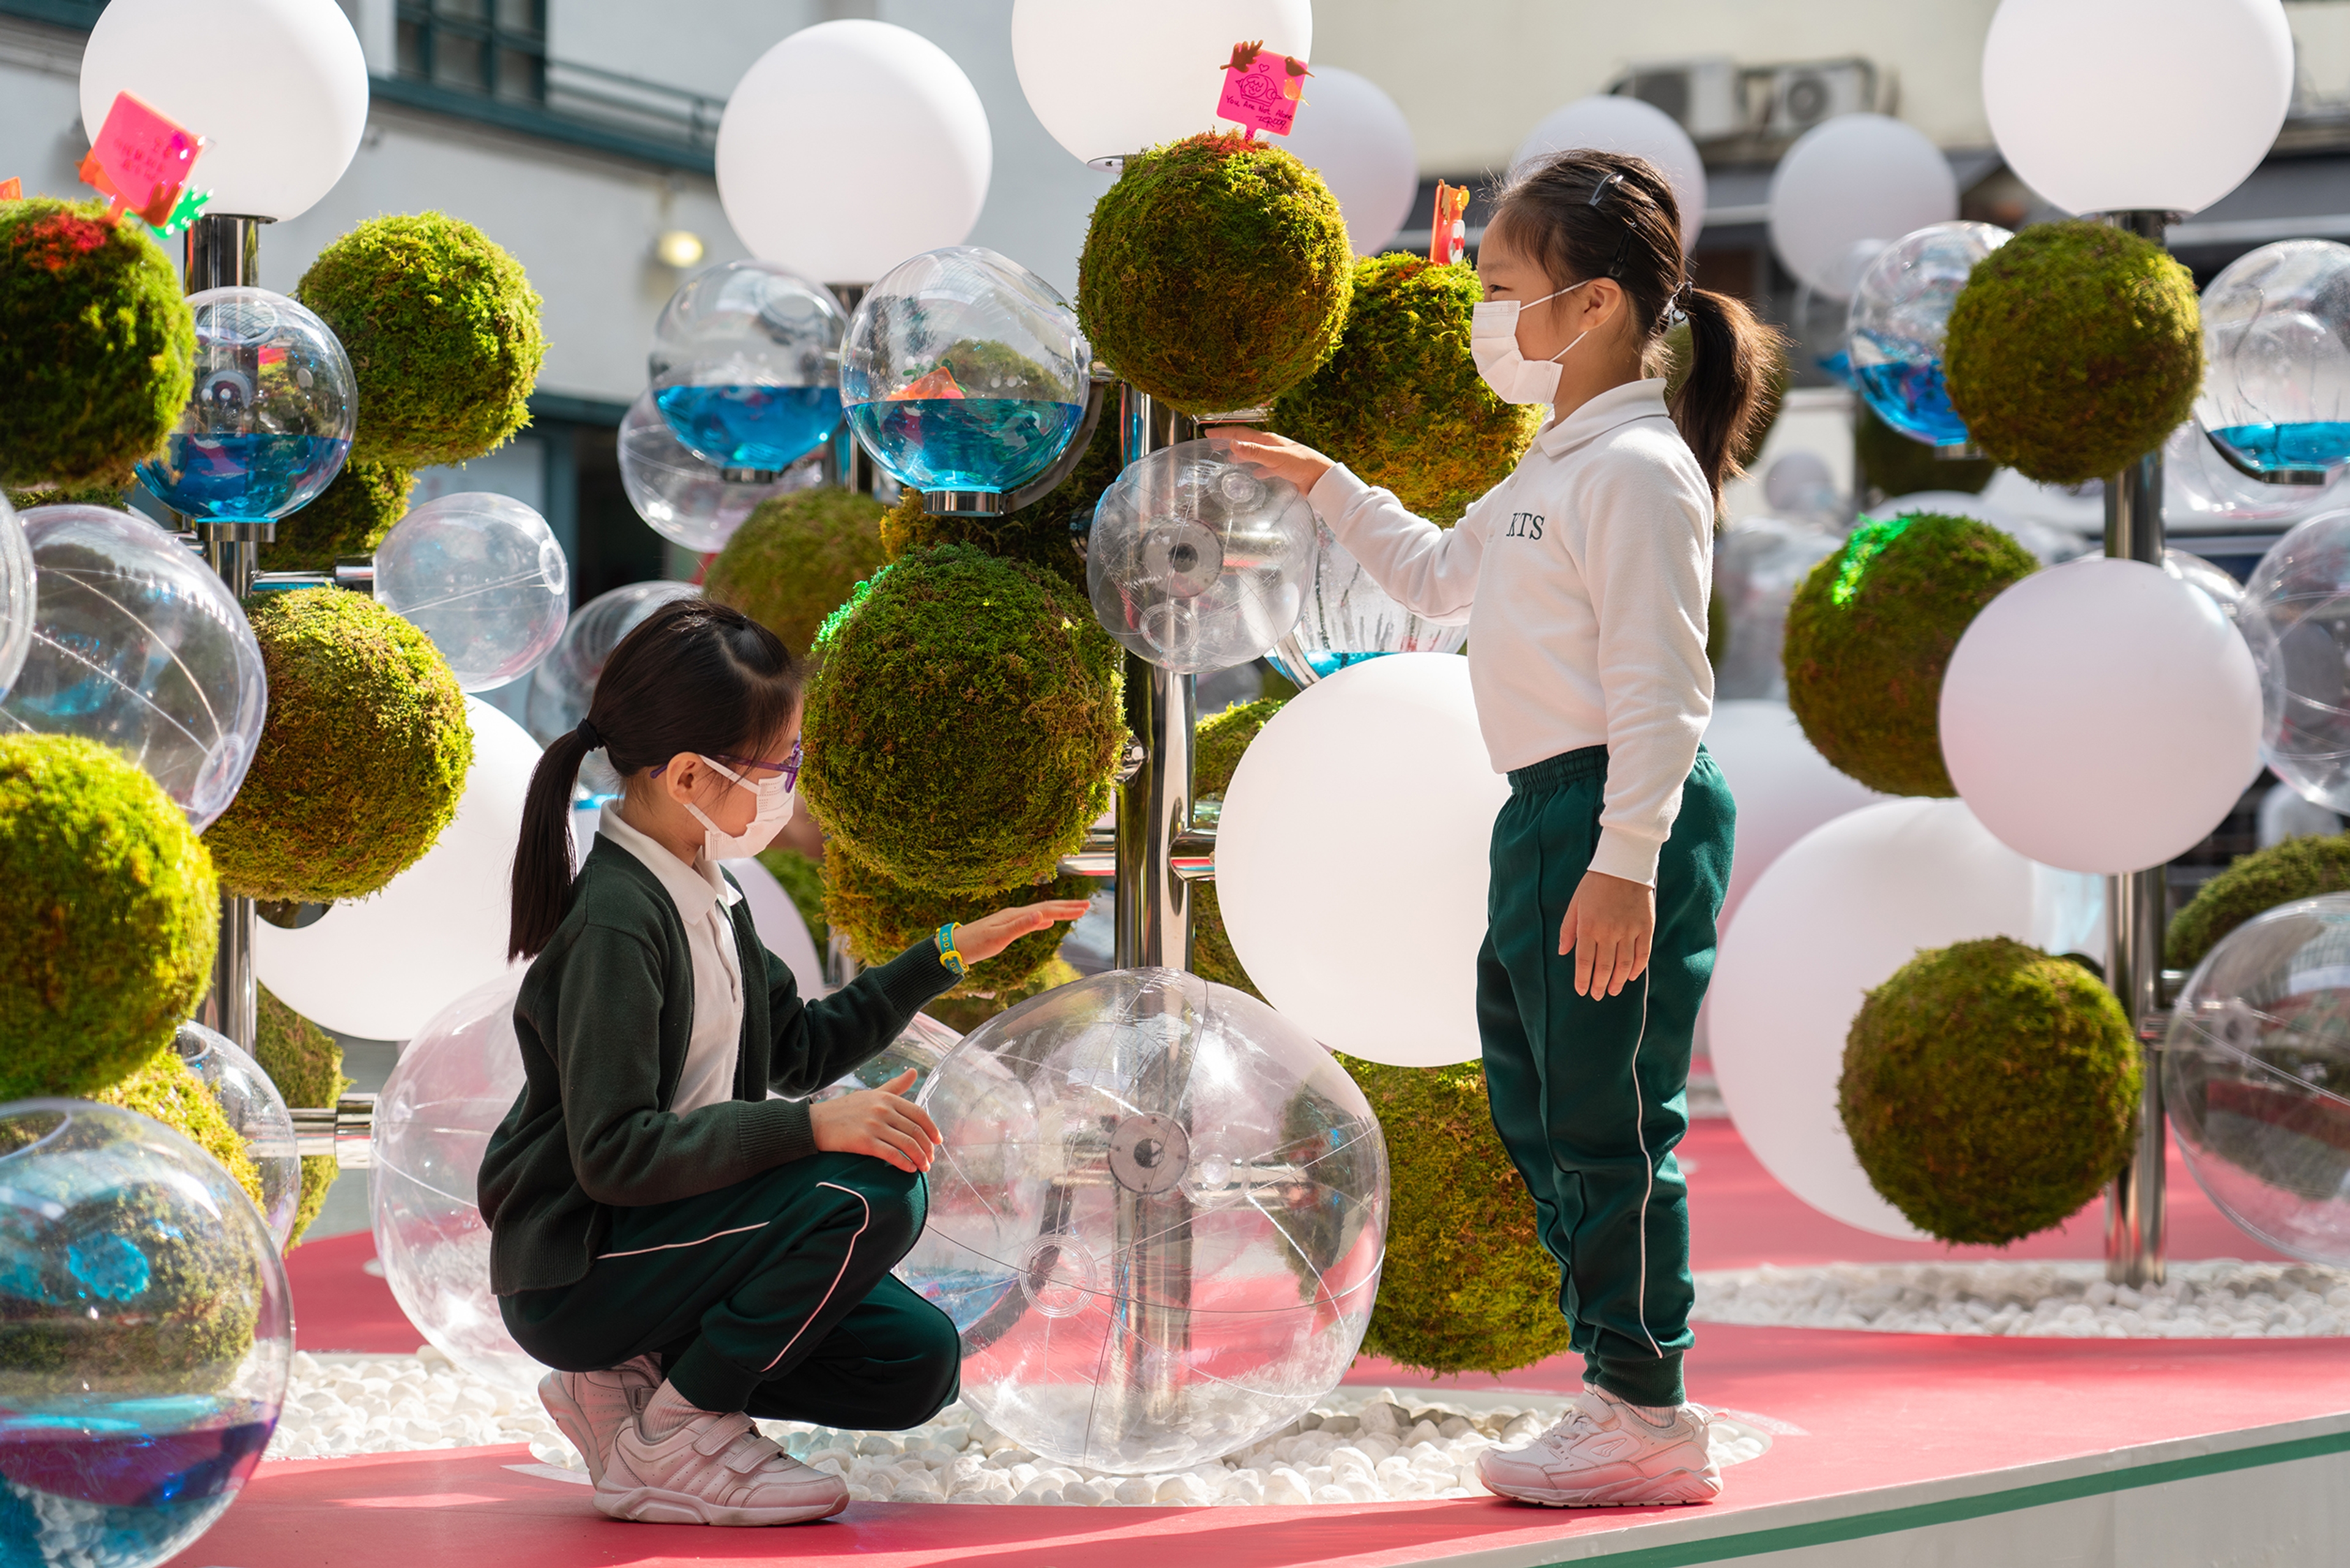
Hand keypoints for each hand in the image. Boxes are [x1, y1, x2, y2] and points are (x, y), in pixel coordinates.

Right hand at [810, 1068, 939, 1172]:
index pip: (919, 1114)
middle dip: (927, 1148)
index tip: (938, 1141)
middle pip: (915, 1131)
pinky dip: (904, 1163)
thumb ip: (895, 1086)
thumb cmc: (845, 1110)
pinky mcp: (863, 1141)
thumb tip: (914, 1072)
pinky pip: (891, 1154)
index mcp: (887, 1098)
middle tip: (931, 1159)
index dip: (932, 1129)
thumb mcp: (872, 1093)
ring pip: (907, 1144)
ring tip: (923, 1168)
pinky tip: (909, 1170)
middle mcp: (883, 1109)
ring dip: (919, 1158)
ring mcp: (873, 1125)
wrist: (815, 1123)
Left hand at [952, 899, 1093, 963]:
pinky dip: (1044, 919)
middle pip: (1047, 907)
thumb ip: (1021, 926)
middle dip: (1068, 907)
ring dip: (1059, 911)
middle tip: (1087, 905)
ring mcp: (1011, 919)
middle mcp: (1015, 914)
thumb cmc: (975, 945)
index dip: (1067, 909)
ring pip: (1041, 912)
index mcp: (1016, 915)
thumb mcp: (999, 937)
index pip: (1047, 909)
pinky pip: (1032, 920)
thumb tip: (1043, 915)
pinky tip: (1047, 922)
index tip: (1085, 908)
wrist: (954, 947)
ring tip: (1074, 911)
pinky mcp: (1007, 927)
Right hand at [1221, 430, 1335, 493]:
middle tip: (1213, 444)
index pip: (1241, 433)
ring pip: (1254, 455)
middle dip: (1229, 442)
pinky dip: (1256, 470)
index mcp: (1268, 440)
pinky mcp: (1282, 470)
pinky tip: (1254, 475)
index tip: (1208, 432)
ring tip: (1229, 459)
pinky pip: (1264, 468)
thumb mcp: (1275, 457)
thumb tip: (1232, 443)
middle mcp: (1272, 447)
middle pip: (1246, 442)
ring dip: (1241, 456)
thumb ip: (1254, 451)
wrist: (1322, 479)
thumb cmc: (1302, 465)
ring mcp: (1277, 458)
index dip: (1223, 433)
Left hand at [1558, 871, 1654, 998]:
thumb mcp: (1575, 904)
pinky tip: (1632, 976)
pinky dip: (1638, 968)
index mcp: (1589, 927)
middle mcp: (1609, 932)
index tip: (1582, 991)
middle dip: (1600, 984)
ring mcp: (1629, 930)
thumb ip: (1568, 929)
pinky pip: (1642, 953)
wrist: (1623, 866)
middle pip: (1605, 967)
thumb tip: (1562, 952)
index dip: (1583, 979)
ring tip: (1614, 990)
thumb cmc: (1595, 884)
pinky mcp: (1645, 927)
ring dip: (1619, 981)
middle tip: (1597, 995)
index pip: (1584, 961)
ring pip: (1624, 964)